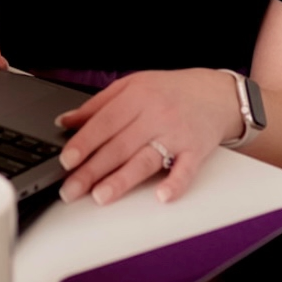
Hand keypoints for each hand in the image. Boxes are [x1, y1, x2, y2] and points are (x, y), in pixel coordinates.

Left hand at [54, 69, 242, 205]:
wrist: (216, 93)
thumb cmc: (170, 91)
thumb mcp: (132, 85)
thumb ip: (98, 104)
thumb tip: (65, 121)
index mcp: (137, 95)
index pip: (104, 122)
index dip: (83, 142)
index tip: (66, 160)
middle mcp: (156, 114)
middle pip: (119, 145)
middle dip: (92, 170)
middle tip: (71, 189)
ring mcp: (176, 134)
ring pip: (146, 159)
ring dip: (122, 179)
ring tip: (101, 196)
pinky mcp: (196, 151)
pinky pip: (186, 170)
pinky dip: (175, 183)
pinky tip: (162, 195)